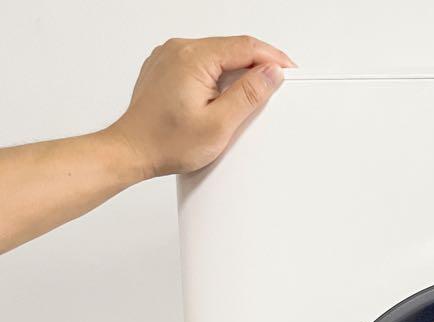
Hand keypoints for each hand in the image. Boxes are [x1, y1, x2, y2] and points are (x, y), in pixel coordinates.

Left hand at [108, 35, 294, 178]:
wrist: (132, 150)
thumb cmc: (167, 142)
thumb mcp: (219, 125)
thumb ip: (248, 95)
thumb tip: (271, 73)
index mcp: (193, 58)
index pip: (244, 46)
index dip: (272, 57)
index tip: (289, 70)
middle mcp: (178, 49)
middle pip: (231, 47)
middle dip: (258, 63)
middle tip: (277, 83)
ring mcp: (169, 56)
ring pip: (217, 54)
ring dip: (238, 69)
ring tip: (254, 91)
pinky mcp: (166, 66)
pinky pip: (201, 61)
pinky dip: (219, 73)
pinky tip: (226, 92)